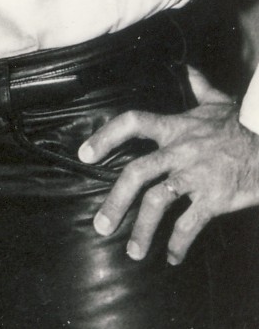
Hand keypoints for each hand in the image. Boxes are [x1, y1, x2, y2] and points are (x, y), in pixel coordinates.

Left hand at [78, 67, 258, 264]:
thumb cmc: (243, 125)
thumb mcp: (218, 102)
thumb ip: (199, 88)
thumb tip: (189, 70)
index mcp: (175, 127)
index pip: (132, 123)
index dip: (105, 136)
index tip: (84, 155)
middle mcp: (180, 151)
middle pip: (137, 173)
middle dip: (115, 201)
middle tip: (101, 225)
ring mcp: (196, 176)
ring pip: (157, 202)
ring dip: (142, 230)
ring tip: (133, 253)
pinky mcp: (214, 198)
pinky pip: (189, 225)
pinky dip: (178, 244)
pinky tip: (172, 258)